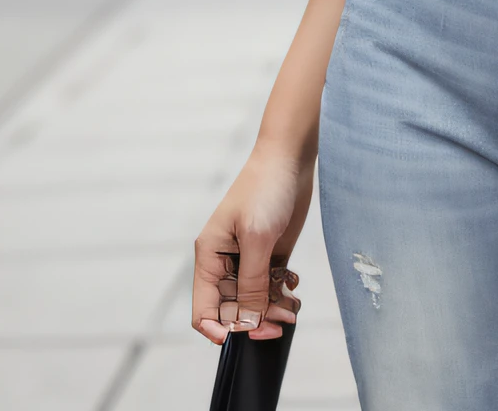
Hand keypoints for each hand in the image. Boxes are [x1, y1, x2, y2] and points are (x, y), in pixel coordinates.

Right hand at [192, 144, 309, 343]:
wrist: (290, 158)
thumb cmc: (265, 190)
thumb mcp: (257, 238)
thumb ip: (252, 282)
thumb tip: (248, 323)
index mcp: (210, 257)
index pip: (204, 308)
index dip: (217, 328)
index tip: (237, 337)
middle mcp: (226, 263)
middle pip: (233, 310)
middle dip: (254, 321)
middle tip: (280, 322)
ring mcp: (249, 259)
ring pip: (255, 302)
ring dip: (272, 310)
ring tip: (293, 306)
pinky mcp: (271, 254)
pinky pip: (272, 288)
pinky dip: (282, 294)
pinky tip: (293, 287)